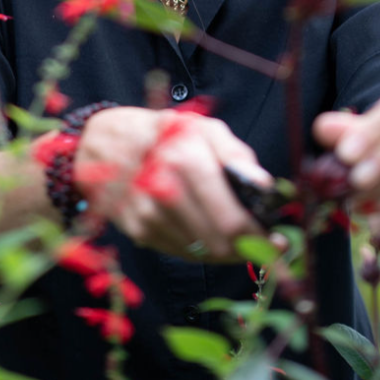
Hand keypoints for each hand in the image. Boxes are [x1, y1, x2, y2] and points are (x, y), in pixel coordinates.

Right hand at [75, 106, 271, 261]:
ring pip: (202, 253)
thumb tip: (264, 186)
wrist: (101, 142)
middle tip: (263, 243)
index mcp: (185, 158)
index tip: (277, 241)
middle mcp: (164, 190)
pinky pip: (182, 252)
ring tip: (237, 235)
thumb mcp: (201, 126)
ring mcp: (148, 215)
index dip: (260, 237)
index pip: (231, 220)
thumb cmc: (162, 131)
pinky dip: (202, 248)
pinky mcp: (138, 231)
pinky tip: (207, 231)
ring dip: (226, 250)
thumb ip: (235, 154)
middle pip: (219, 243)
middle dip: (247, 247)